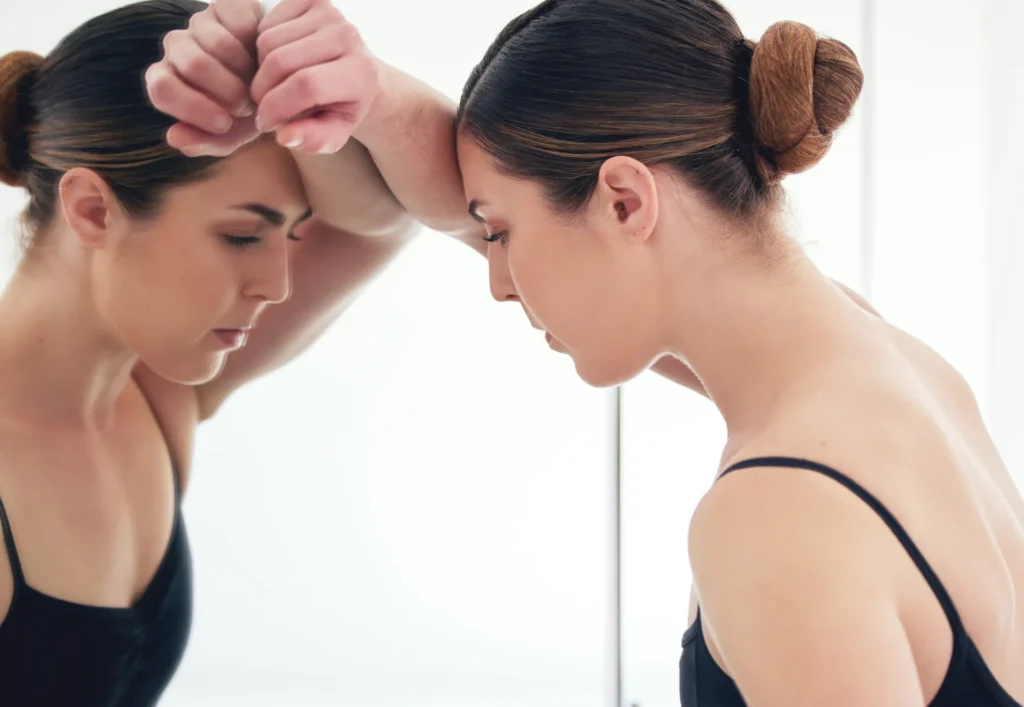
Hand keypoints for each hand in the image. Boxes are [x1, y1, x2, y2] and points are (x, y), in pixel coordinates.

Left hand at [146, 0, 261, 155]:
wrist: (278, 85)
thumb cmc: (248, 113)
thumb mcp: (230, 135)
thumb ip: (203, 141)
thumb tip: (175, 137)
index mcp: (167, 79)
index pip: (161, 88)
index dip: (193, 108)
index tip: (225, 123)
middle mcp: (177, 47)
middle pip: (192, 63)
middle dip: (226, 91)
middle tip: (247, 106)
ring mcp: (200, 23)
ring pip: (217, 44)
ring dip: (245, 72)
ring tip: (258, 85)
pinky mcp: (226, 6)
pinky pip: (239, 23)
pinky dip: (256, 46)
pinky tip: (263, 60)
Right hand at [251, 0, 379, 153]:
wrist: (356, 72)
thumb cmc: (342, 107)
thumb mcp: (334, 133)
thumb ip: (313, 140)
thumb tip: (284, 137)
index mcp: (360, 71)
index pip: (307, 85)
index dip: (277, 107)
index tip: (265, 123)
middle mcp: (348, 36)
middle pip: (281, 62)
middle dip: (262, 91)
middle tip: (263, 108)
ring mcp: (329, 13)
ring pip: (268, 43)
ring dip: (259, 70)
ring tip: (273, 87)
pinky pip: (266, 25)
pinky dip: (260, 48)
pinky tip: (276, 63)